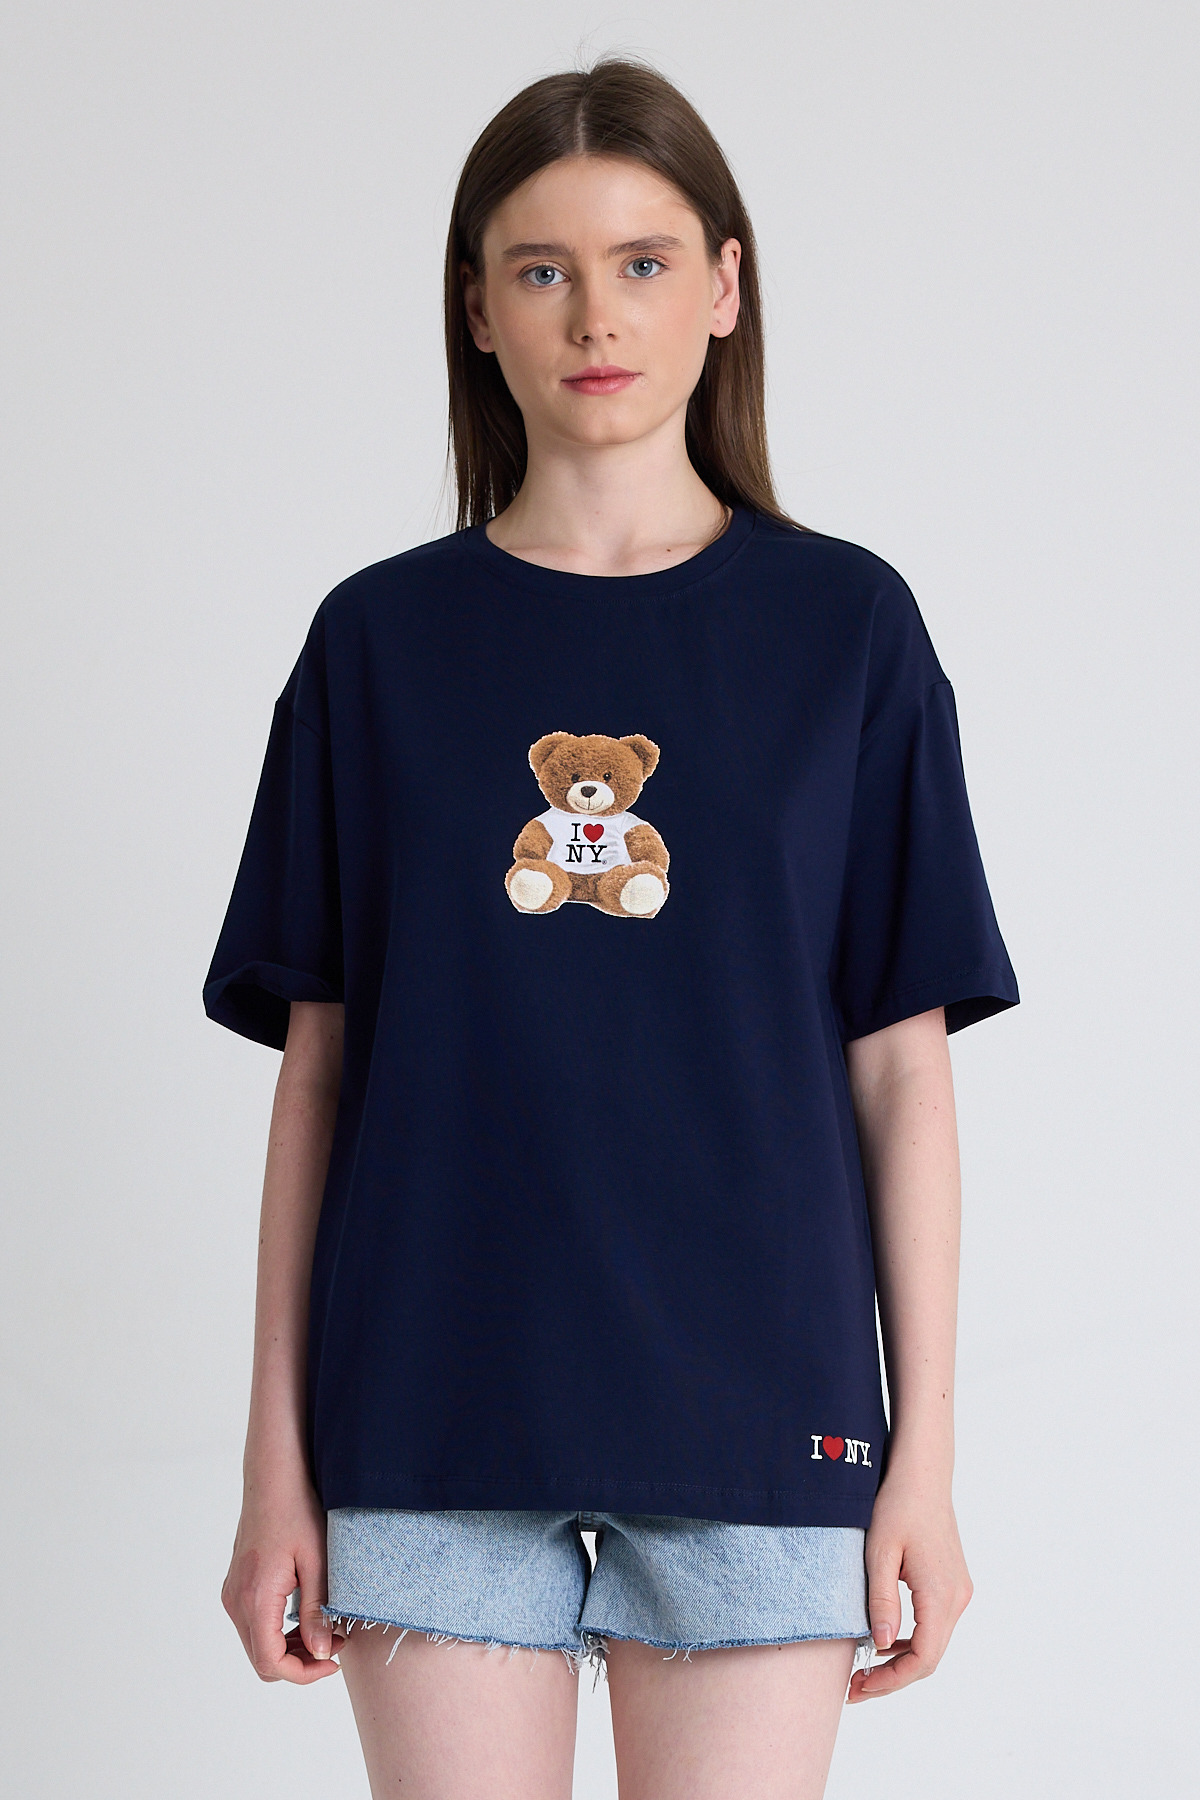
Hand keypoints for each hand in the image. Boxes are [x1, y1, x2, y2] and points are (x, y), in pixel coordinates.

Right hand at [221, 1477, 345, 1683]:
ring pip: (257, 1645)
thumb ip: (317, 1610)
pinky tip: (306, 1617)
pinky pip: (254, 1625)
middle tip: (336, 1643)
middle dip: (300, 1663)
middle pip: (261, 1659)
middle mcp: (236, 1601)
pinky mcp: (236, 1587)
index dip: (303, 1673)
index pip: (270, 1662)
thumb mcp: (316, 1562)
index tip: (333, 1661)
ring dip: (290, 1649)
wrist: (273, 1478)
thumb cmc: (298, 1512)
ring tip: (326, 1630)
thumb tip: (320, 1653)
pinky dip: (278, 1633)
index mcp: (255, 1597)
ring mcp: (232, 1594)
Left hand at [846, 1472, 972, 1701]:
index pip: (924, 1658)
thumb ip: (881, 1601)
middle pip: (930, 1657)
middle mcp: (957, 1597)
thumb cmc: (898, 1505)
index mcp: (940, 1594)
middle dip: (893, 1677)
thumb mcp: (879, 1552)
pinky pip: (934, 1623)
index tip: (860, 1686)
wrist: (922, 1474)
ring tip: (864, 1669)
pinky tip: (884, 1639)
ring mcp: (958, 1591)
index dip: (892, 1680)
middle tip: (854, 1687)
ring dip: (902, 1661)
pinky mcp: (952, 1583)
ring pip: (933, 1642)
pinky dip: (911, 1639)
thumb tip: (881, 1645)